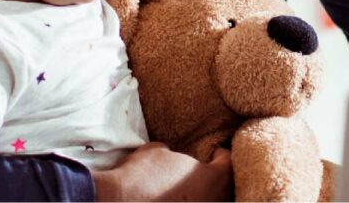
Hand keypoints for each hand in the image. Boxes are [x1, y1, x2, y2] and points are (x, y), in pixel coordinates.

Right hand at [94, 142, 231, 201]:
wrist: (120, 200)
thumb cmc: (142, 173)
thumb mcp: (158, 151)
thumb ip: (174, 153)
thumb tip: (171, 156)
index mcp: (213, 178)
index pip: (228, 164)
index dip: (221, 156)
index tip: (216, 153)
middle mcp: (213, 200)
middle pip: (225, 188)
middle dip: (217, 178)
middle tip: (207, 171)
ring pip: (211, 201)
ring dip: (204, 194)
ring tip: (192, 188)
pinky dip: (189, 201)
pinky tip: (176, 199)